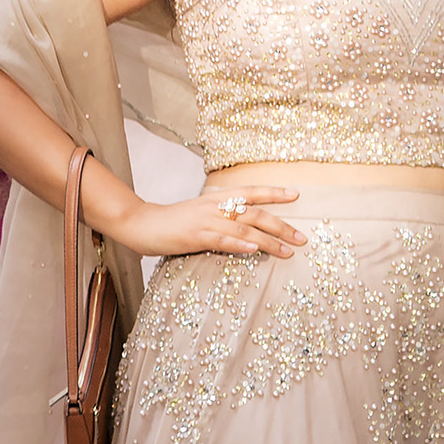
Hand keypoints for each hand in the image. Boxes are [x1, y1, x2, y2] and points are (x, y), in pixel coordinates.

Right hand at [111, 185, 303, 260]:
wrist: (141, 223)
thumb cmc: (172, 221)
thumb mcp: (200, 213)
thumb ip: (222, 217)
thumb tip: (246, 228)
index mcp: (216, 198)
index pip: (251, 192)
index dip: (274, 192)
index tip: (296, 195)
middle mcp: (214, 206)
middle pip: (255, 213)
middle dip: (281, 226)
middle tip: (302, 239)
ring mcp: (205, 221)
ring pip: (244, 228)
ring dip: (268, 241)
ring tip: (287, 252)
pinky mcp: (194, 236)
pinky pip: (221, 240)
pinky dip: (239, 244)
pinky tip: (253, 249)